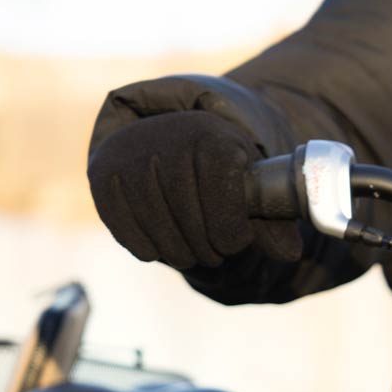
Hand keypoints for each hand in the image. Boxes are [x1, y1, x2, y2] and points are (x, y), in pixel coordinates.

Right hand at [87, 111, 301, 269]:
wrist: (171, 140)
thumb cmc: (221, 171)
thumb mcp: (251, 189)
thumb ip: (273, 221)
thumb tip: (289, 253)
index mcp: (212, 136)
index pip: (223, 198)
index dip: (231, 233)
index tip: (235, 243)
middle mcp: (168, 135)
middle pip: (188, 215)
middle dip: (206, 248)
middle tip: (214, 256)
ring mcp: (130, 151)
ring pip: (155, 222)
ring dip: (177, 251)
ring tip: (190, 255)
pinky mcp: (102, 171)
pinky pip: (121, 222)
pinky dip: (144, 246)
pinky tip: (158, 250)